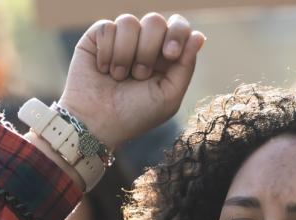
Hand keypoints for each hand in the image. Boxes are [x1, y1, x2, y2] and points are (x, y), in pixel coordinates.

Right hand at [58, 12, 204, 149]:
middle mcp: (144, 43)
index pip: (179, 27)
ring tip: (119, 77)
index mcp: (165, 56)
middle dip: (148, 50)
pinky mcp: (98, 37)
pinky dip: (107, 52)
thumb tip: (198, 35)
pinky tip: (103, 69)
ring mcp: (121, 39)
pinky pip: (107, 27)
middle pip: (155, 21)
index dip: (177, 34)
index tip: (170, 54)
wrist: (96, 122)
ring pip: (129, 22)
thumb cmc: (135, 114)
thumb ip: (186, 66)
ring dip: (125, 54)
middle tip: (140, 75)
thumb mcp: (168, 96)